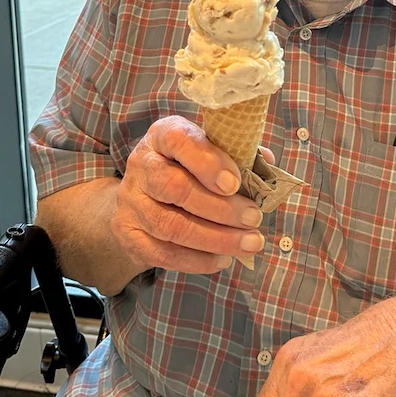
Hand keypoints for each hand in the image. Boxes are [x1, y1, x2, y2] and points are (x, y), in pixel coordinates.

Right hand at [110, 115, 269, 275]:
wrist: (140, 199)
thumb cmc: (185, 169)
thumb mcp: (206, 151)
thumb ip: (235, 154)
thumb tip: (266, 162)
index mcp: (162, 136)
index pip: (178, 141)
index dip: (208, 162)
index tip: (235, 183)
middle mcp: (142, 165)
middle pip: (175, 188)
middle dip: (220, 208)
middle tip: (254, 218)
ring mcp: (132, 202)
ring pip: (171, 225)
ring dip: (215, 238)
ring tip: (249, 243)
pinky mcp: (129, 234)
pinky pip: (163, 252)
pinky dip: (197, 260)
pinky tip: (223, 259)